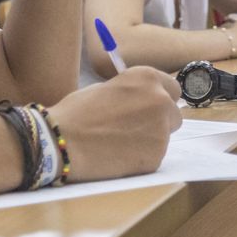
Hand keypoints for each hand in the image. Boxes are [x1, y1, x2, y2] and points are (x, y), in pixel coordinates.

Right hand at [51, 67, 180, 182]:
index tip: (150, 107)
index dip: (161, 99)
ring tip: (119, 143)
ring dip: (149, 140)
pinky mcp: (156, 157)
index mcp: (148, 78)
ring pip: (165, 137)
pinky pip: (154, 156)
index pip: (173, 89)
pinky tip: (118, 156)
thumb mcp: (108, 88)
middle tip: (134, 128)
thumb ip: (133, 93)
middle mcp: (161, 101)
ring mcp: (161, 130)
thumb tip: (143, 101)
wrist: (62, 141)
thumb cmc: (77, 112)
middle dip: (160, 121)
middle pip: (174, 114)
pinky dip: (140, 158)